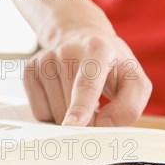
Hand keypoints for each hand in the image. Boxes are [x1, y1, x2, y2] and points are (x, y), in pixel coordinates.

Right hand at [23, 28, 152, 126]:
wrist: (80, 39)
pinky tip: (62, 95)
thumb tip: (102, 125)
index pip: (87, 83)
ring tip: (78, 96)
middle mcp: (66, 51)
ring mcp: (44, 59)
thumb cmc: (111, 65)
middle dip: (86, 122)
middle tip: (97, 109)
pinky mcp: (29, 70)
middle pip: (70, 108)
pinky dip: (53, 113)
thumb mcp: (134, 81)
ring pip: (54, 113)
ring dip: (69, 117)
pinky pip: (40, 112)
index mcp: (97, 50)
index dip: (81, 106)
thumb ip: (129, 107)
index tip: (73, 123)